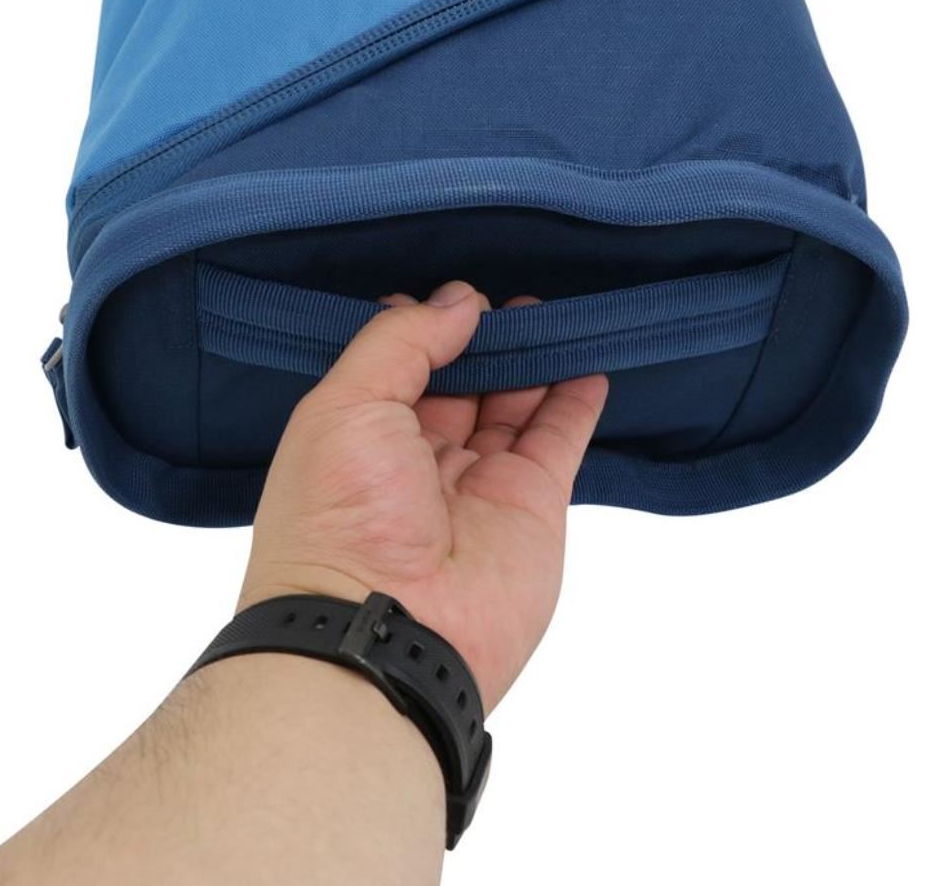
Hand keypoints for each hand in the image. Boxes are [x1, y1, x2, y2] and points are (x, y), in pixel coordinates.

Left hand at [239, 280, 608, 712]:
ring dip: (532, 358)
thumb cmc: (339, 518)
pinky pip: (560, 439)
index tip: (456, 293)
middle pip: (461, 381)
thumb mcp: (344, 403)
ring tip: (550, 311)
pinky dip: (576, 399)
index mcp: (360, 435)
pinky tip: (586, 359)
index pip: (399, 365)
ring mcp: (479, 484)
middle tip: (510, 294)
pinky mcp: (533, 506)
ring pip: (515, 404)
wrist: (385, 633)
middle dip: (483, 338)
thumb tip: (459, 303)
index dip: (426, 327)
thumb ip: (402, 343)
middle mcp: (418, 459)